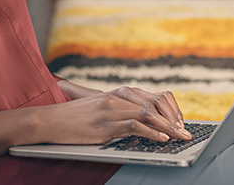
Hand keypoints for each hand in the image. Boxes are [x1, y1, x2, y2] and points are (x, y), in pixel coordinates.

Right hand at [34, 89, 191, 144]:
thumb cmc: (70, 119)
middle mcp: (114, 98)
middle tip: (185, 132)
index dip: (167, 111)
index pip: (149, 98)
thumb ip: (114, 112)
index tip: (178, 123)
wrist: (47, 120)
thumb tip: (136, 125)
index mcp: (114, 94)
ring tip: (179, 137)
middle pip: (152, 105)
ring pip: (147, 114)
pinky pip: (134, 125)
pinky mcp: (104, 124)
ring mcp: (109, 110)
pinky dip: (151, 132)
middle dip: (172, 120)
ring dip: (167, 127)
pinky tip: (161, 138)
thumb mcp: (95, 111)